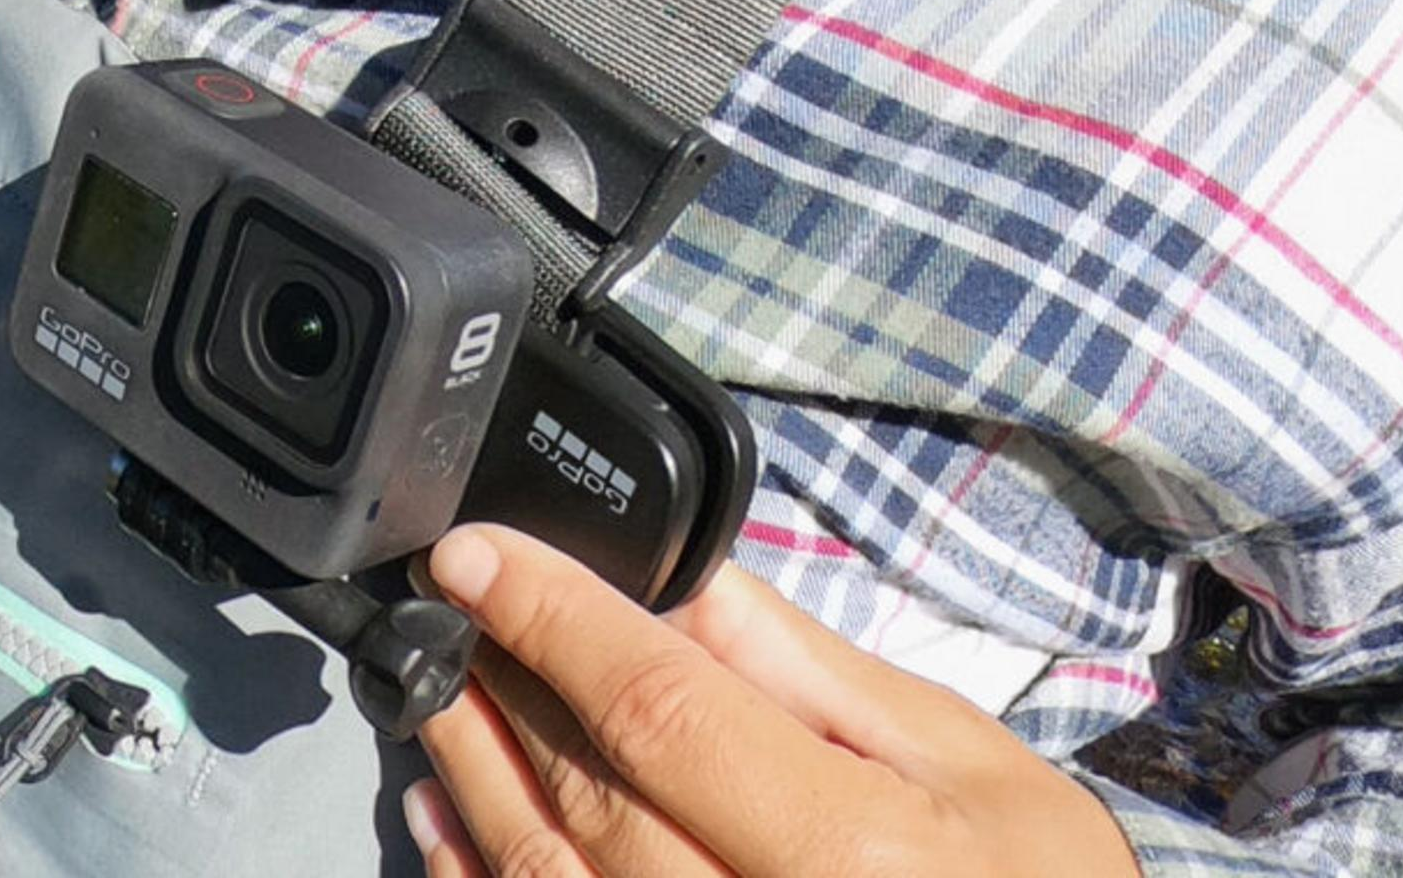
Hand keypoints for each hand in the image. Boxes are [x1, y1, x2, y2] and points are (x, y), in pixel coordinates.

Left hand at [406, 525, 1140, 877]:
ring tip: (437, 689)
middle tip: (449, 604)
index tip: (478, 555)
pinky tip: (447, 813)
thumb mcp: (965, 766)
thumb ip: (808, 673)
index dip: (553, 618)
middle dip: (502, 682)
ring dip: (473, 774)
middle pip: (587, 791)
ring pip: (546, 877)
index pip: (659, 710)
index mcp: (852, 857)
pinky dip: (478, 875)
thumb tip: (683, 575)